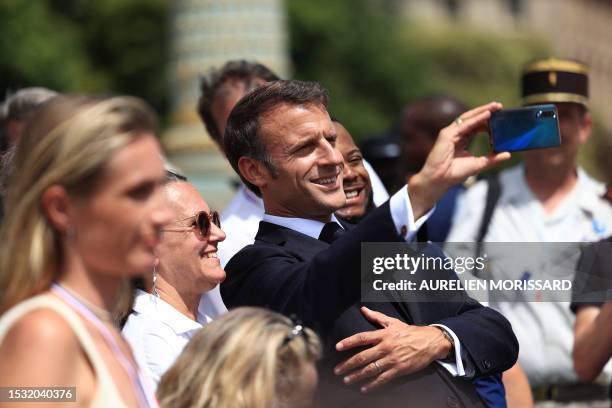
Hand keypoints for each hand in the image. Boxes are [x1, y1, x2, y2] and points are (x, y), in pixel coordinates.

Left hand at [334, 306, 451, 392]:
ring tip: (347, 380)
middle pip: (363, 356)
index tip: (338, 347)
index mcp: (383, 335)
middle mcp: (385, 347)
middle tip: (337, 370)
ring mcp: (392, 359)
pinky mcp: (399, 370)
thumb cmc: (410, 332)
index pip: (362, 338)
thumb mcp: (393, 322)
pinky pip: (383, 378)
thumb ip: (376, 316)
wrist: (430, 342)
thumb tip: (363, 309)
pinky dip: (373, 385)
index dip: (349, 342)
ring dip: (357, 375)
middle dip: (348, 364)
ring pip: (371, 369)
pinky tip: (364, 388)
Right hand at [408, 102, 510, 218]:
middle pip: (472, 118)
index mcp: (461, 140)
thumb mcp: (478, 164)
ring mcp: (450, 133)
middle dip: (486, 111)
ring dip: (482, 111)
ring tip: (495, 106)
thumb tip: (507, 154)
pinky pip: (464, 124)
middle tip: (500, 106)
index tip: (500, 117)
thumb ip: (492, 159)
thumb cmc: (454, 173)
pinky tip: (486, 115)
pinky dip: (476, 119)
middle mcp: (455, 134)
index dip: (487, 120)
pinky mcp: (447, 135)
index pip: (475, 126)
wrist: (439, 180)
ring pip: (468, 118)